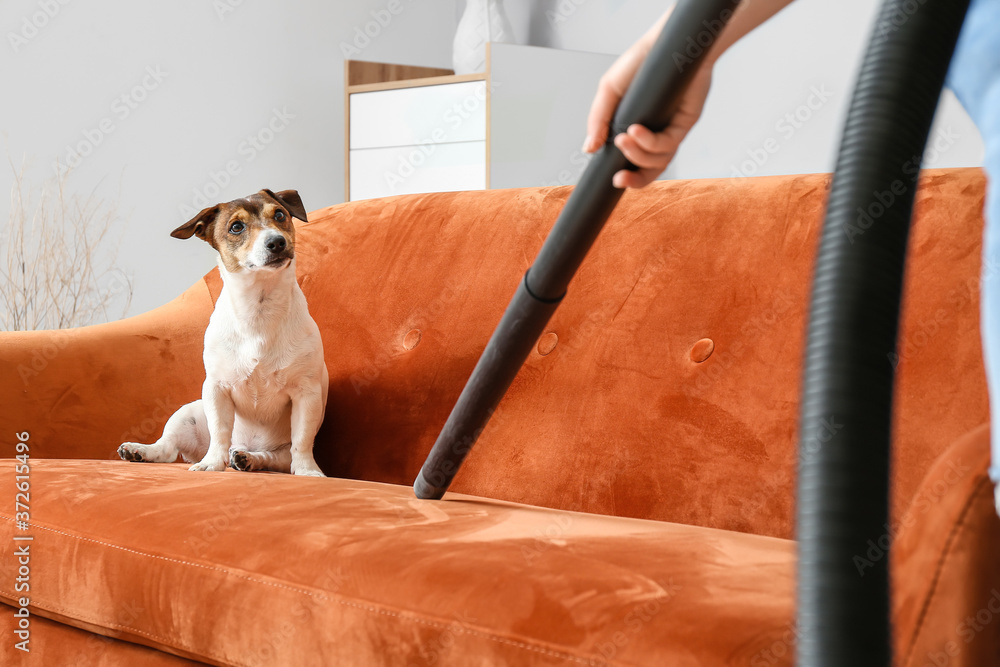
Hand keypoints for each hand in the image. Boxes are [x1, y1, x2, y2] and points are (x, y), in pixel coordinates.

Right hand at [583, 30, 714, 189]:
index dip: (624, 177)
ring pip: (659, 161)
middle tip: (618, 178)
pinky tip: (636, 131)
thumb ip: (598, 120)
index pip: (631, 163)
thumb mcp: (609, 90)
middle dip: (635, 180)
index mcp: (636, 131)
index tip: (611, 179)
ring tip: (624, 140)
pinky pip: (668, 142)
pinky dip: (650, 142)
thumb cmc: (640, 64)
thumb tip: (589, 148)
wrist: (665, 42)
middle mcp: (655, 135)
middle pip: (649, 171)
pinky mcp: (685, 122)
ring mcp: (671, 129)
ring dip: (638, 156)